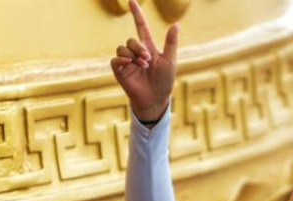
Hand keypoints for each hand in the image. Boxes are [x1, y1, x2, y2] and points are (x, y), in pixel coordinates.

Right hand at [111, 0, 177, 121]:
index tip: (131, 1)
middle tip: (148, 60)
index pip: (140, 26)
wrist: (155, 99)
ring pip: (123, 47)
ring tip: (143, 65)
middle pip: (131, 39)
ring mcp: (127, 61)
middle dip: (139, 47)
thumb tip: (176, 24)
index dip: (136, 13)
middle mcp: (136, 53)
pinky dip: (122, 59)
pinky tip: (129, 64)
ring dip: (133, 54)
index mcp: (148, 47)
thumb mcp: (170, 61)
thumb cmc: (164, 82)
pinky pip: (116, 59)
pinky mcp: (120, 71)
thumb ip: (171, 43)